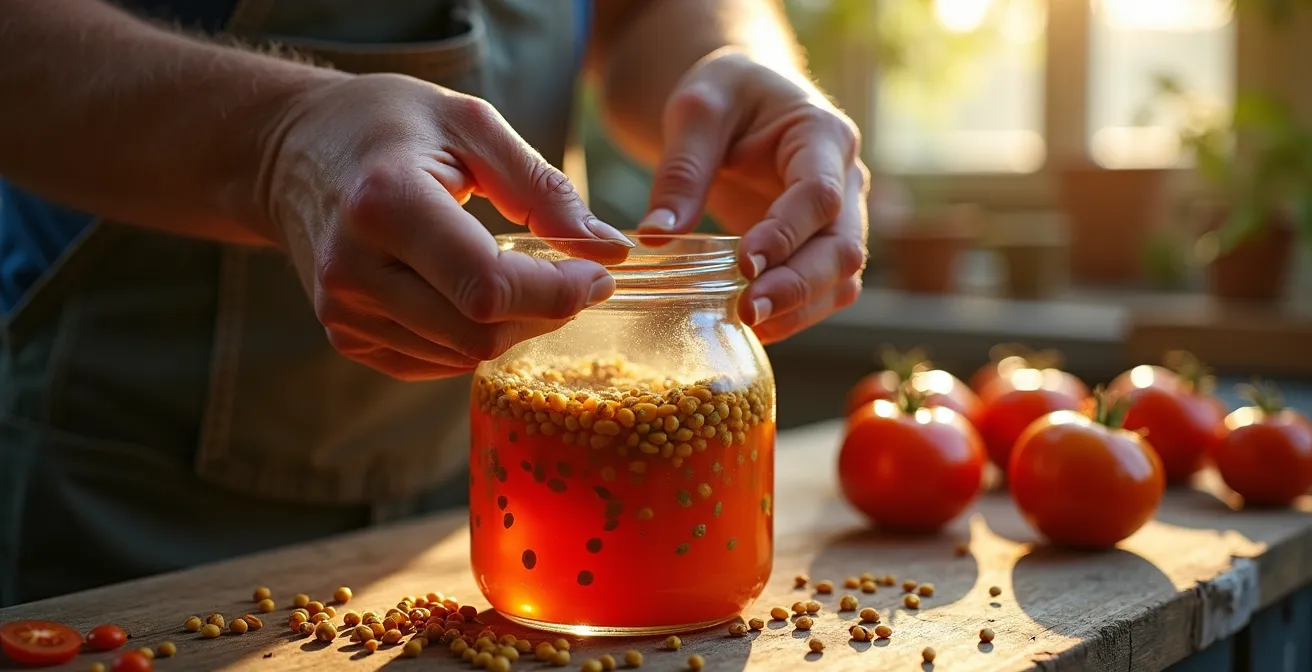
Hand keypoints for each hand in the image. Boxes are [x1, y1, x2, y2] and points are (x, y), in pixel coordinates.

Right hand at [263, 73, 633, 379]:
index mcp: (385, 204)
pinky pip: (435, 362)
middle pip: (479, 334)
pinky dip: (476, 338)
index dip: (558, 293)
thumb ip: (542, 187)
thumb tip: (608, 250)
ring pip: (462, 356)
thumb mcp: (470, 124)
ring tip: (526, 279)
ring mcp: (343, 311)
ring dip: (514, 327)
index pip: (488, 287)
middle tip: (573, 277)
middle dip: (545, 313)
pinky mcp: (345, 336)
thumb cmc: (387, 125)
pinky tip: (480, 296)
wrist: (291, 150)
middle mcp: (354, 269)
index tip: (599, 273)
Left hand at [638, 49, 868, 343]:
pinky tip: (756, 326)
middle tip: (748, 313)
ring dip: (800, 309)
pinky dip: (796, 314)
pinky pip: (824, 290)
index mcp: (823, 135)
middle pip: (843, 247)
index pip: (820, 194)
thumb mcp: (696, 111)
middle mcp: (846, 179)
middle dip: (798, 286)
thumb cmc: (726, 94)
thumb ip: (681, 170)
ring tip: (748, 325)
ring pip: (842, 278)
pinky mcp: (819, 246)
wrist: (743, 98)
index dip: (787, 234)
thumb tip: (655, 236)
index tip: (744, 265)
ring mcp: (840, 218)